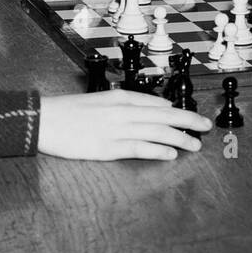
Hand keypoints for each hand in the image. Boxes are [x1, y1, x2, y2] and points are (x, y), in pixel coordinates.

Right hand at [38, 91, 211, 160]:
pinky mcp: (109, 147)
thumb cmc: (69, 111)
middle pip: (164, 116)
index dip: (177, 111)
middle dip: (189, 121)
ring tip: (195, 144)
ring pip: (157, 132)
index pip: (156, 103)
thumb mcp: (100, 100)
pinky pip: (140, 148)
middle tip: (207, 126)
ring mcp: (117, 129)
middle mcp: (123, 111)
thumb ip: (125, 103)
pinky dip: (158, 150)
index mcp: (120, 98)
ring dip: (180, 138)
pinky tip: (171, 154)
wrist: (44, 119)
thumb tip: (154, 108)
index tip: (191, 117)